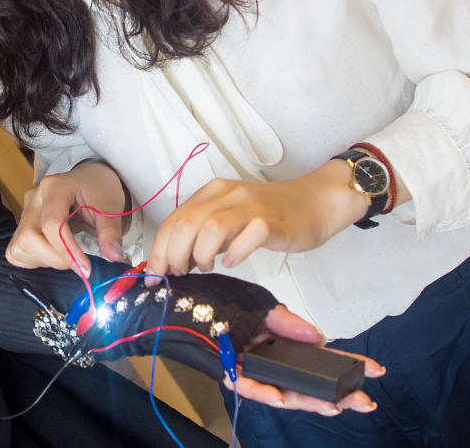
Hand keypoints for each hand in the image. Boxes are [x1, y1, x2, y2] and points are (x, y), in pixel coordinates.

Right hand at [7, 161, 127, 275]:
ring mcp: (25, 213)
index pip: (52, 223)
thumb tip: (113, 257)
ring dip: (43, 260)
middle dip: (53, 258)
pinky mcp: (22, 226)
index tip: (85, 269)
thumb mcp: (110, 205)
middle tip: (77, 264)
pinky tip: (52, 256)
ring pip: (19, 246)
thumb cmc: (98, 189)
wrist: (89, 180)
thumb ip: (110, 231)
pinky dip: (33, 261)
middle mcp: (34, 199)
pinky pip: (16, 251)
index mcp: (54, 188)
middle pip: (28, 237)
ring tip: (67, 257)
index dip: (66, 250)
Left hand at [146, 160, 366, 281]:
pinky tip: (233, 261)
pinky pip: (247, 236)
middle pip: (185, 224)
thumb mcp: (229, 219)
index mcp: (212, 193)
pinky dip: (234, 254)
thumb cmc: (269, 215)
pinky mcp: (272, 222)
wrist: (316, 201)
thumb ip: (202, 233)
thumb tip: (173, 262)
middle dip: (174, 256)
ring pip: (210, 228)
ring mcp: (250, 206)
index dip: (158, 251)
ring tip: (207, 267)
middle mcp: (228, 194)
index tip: (153, 275)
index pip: (173, 221)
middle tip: (180, 274)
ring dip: (201, 254)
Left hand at [227, 306, 384, 414]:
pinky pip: (247, 387)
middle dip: (335, 395)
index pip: (317, 360)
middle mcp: (269, 361)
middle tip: (361, 401)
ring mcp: (250, 370)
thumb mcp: (261, 308)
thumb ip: (289, 323)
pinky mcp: (228, 373)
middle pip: (305, 384)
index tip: (372, 369)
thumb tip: (319, 337)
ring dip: (305, 400)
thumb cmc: (220, 304)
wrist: (183, 302)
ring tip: (331, 404)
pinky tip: (279, 397)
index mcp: (280, 345)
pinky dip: (262, 392)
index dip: (343, 366)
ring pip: (281, 392)